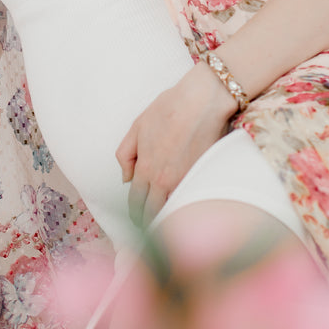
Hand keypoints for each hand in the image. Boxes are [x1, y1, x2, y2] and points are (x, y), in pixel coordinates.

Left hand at [115, 63, 239, 227]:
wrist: (202, 101)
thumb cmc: (169, 109)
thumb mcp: (136, 127)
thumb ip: (125, 155)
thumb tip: (126, 178)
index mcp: (146, 169)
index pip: (136, 202)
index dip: (134, 214)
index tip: (135, 219)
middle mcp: (164, 181)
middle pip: (153, 212)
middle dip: (148, 222)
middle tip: (147, 227)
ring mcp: (185, 181)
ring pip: (172, 210)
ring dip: (166, 218)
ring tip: (164, 224)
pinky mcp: (203, 177)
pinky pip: (189, 199)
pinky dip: (184, 206)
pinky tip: (183, 207)